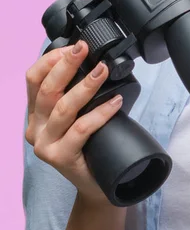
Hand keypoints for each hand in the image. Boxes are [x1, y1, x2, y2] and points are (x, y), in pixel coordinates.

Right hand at [25, 41, 123, 205]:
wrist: (97, 184)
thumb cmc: (92, 143)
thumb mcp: (80, 113)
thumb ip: (80, 93)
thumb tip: (100, 61)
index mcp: (37, 112)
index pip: (33, 79)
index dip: (51, 60)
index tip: (74, 46)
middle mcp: (36, 127)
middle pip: (46, 90)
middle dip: (66, 65)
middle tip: (84, 49)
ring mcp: (45, 144)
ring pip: (63, 108)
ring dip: (85, 86)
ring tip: (103, 70)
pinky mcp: (60, 157)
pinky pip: (81, 129)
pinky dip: (101, 112)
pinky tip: (116, 102)